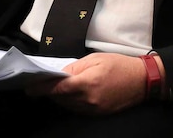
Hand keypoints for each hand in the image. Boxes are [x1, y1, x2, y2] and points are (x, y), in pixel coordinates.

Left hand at [25, 53, 147, 114]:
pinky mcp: (98, 114)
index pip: (58, 89)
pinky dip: (70, 101)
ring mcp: (94, 109)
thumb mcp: (95, 59)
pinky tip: (70, 93)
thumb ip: (74, 68)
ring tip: (54, 86)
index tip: (29, 88)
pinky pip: (78, 109)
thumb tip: (58, 75)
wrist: (143, 80)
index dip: (41, 89)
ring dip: (59, 97)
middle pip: (61, 98)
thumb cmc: (119, 65)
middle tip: (41, 82)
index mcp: (87, 83)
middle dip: (50, 91)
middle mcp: (88, 100)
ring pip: (68, 105)